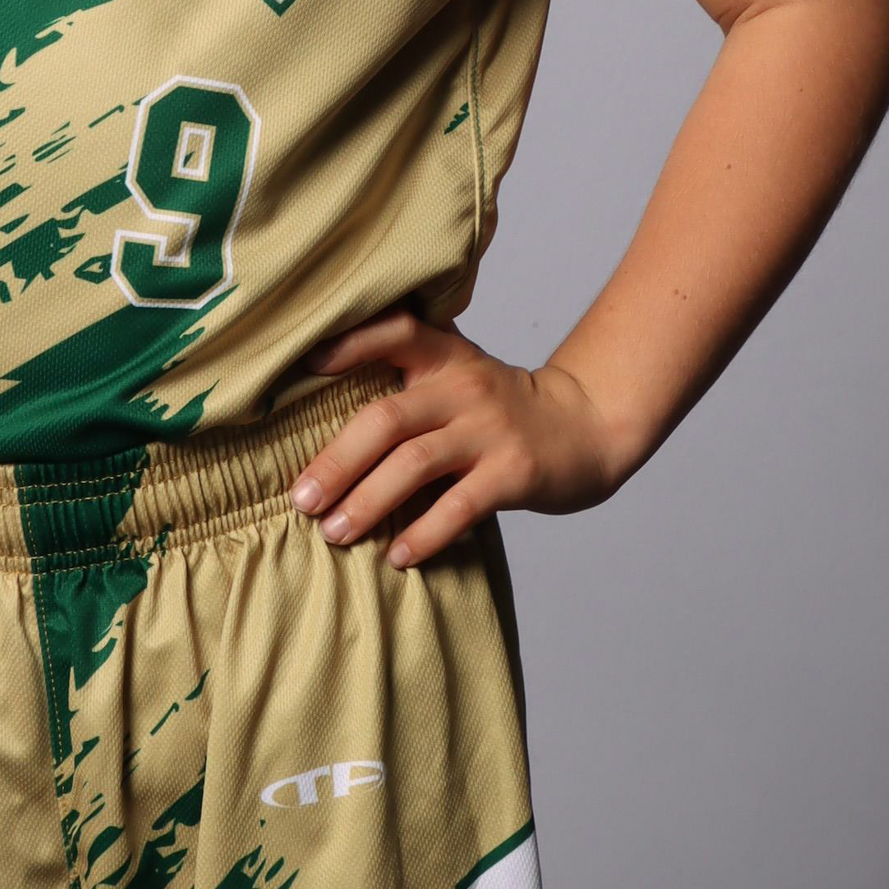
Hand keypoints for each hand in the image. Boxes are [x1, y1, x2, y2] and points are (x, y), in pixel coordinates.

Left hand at [288, 312, 627, 569]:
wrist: (587, 427)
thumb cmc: (502, 411)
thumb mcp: (459, 377)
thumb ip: (409, 386)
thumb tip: (324, 429)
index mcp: (445, 357)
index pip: (395, 332)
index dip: (349, 344)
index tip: (304, 365)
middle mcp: (464, 387)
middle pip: (386, 419)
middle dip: (336, 462)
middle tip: (301, 499)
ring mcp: (490, 430)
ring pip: (413, 464)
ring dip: (367, 502)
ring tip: (334, 532)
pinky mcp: (514, 472)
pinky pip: (458, 507)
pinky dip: (422, 534)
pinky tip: (396, 556)